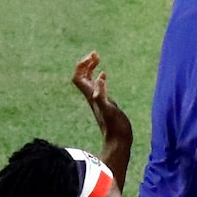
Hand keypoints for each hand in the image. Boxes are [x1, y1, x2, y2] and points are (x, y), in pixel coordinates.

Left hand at [71, 51, 132, 178]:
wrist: (118, 142)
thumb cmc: (116, 127)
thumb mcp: (110, 110)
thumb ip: (102, 96)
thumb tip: (99, 79)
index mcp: (91, 96)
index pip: (78, 76)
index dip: (83, 65)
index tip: (94, 56)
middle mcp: (92, 97)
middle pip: (81, 76)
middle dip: (85, 63)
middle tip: (95, 54)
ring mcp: (98, 101)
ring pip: (88, 81)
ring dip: (90, 69)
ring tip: (97, 59)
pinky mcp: (105, 104)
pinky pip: (97, 88)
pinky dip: (99, 78)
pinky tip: (103, 76)